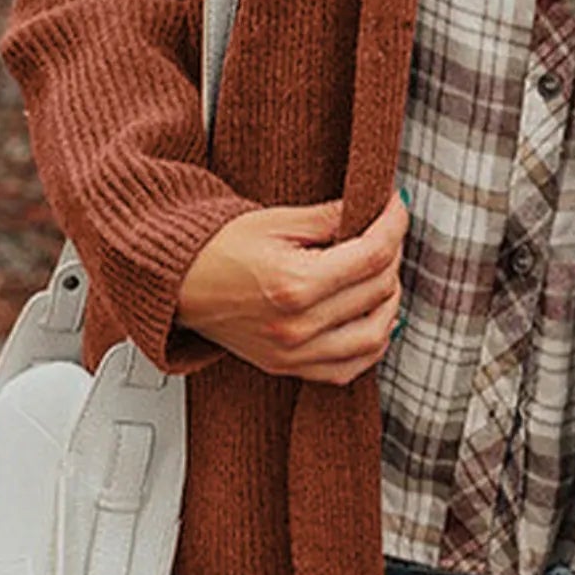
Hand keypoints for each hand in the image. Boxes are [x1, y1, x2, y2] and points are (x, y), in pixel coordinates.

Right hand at [175, 188, 409, 385]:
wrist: (178, 283)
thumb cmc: (217, 247)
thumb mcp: (276, 221)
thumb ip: (330, 218)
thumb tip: (373, 209)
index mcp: (295, 284)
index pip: (372, 255)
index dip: (394, 224)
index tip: (396, 205)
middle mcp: (298, 327)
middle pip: (378, 290)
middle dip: (392, 254)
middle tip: (385, 231)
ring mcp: (294, 354)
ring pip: (375, 335)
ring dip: (390, 300)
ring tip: (383, 272)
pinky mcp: (289, 368)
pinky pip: (350, 369)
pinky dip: (372, 343)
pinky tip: (373, 316)